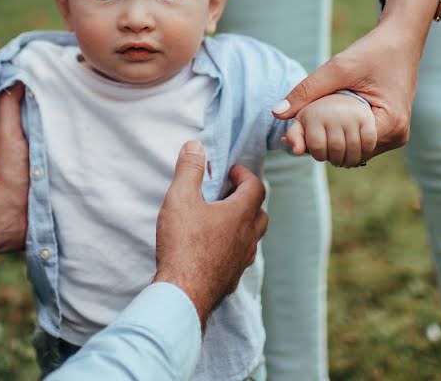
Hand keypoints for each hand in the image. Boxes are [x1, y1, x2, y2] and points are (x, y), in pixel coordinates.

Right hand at [153, 141, 268, 329]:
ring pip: (252, 238)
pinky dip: (233, 247)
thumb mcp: (180, 198)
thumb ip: (189, 170)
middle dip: (247, 199)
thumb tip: (195, 146)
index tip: (230, 171)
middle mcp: (247, 237)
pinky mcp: (231, 279)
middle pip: (260, 213)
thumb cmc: (183, 244)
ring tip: (220, 220)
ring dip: (242, 224)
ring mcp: (241, 261)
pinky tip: (214, 249)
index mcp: (240, 214)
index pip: (256, 187)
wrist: (183, 294)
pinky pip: (239, 258)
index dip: (245, 175)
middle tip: (227, 193)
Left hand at [274, 19, 424, 161]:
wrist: (401, 39)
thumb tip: (277, 113)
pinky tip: (327, 122)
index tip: (294, 135)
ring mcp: (396, 135)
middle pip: (350, 155)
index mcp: (389, 124)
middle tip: (298, 130)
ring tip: (311, 125)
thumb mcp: (337, 68)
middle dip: (323, 145)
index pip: (346, 149)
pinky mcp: (391, 129)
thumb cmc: (373, 51)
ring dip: (333, 141)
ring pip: (355, 151)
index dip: (318, 144)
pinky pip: (362, 142)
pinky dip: (344, 135)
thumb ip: (307, 91)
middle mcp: (397, 136)